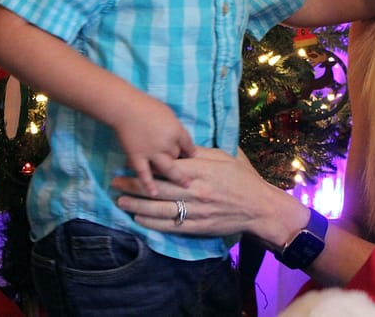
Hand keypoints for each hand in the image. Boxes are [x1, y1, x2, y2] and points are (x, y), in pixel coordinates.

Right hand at [108, 93, 194, 196]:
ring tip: (185, 186)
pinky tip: (154, 193)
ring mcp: (152, 152)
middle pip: (179, 158)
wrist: (125, 108)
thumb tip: (178, 137)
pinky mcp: (137, 157)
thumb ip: (174, 128)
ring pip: (168, 169)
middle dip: (183, 164)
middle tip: (191, 174)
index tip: (193, 158)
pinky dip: (149, 185)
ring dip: (177, 178)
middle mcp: (167, 144)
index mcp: (176, 131)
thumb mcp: (168, 114)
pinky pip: (144, 174)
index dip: (192, 153)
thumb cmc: (147, 106)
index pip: (189, 146)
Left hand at [112, 147, 304, 244]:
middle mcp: (196, 190)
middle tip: (115, 182)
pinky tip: (138, 219)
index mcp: (202, 170)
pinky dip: (151, 223)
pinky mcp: (197, 226)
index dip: (147, 165)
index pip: (168, 167)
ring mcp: (195, 210)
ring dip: (137, 205)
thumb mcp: (225, 158)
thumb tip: (180, 148)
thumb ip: (201, 154)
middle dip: (134, 185)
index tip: (132, 161)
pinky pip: (169, 225)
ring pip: (159, 208)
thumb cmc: (243, 178)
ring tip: (120, 201)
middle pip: (158, 188)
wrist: (259, 207)